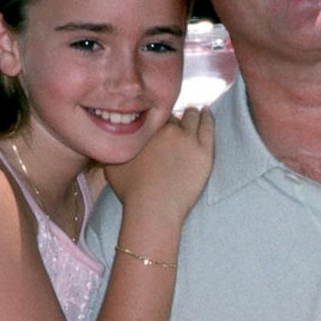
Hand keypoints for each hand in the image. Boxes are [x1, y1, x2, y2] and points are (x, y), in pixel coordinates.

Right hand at [104, 107, 213, 225]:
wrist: (154, 208)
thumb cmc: (131, 191)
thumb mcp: (112, 165)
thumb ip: (116, 148)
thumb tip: (114, 140)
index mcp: (147, 130)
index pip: (154, 116)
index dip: (156, 118)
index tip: (158, 121)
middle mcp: (168, 129)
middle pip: (173, 116)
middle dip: (173, 117)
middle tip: (174, 120)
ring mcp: (188, 140)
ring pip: (191, 117)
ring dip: (191, 113)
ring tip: (194, 111)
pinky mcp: (204, 152)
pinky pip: (208, 127)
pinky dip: (207, 117)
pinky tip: (206, 113)